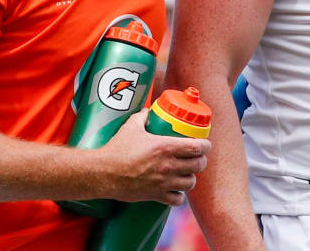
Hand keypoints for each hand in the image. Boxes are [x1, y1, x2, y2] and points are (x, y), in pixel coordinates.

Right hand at [95, 110, 210, 205]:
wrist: (104, 173)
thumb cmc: (117, 149)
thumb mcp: (131, 126)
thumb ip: (143, 116)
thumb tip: (149, 110)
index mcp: (166, 147)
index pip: (197, 147)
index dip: (205, 145)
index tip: (204, 144)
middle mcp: (168, 166)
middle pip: (198, 165)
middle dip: (200, 160)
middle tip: (196, 157)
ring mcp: (164, 182)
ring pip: (191, 183)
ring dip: (191, 177)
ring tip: (186, 173)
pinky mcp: (156, 196)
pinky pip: (177, 199)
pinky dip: (179, 195)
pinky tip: (176, 189)